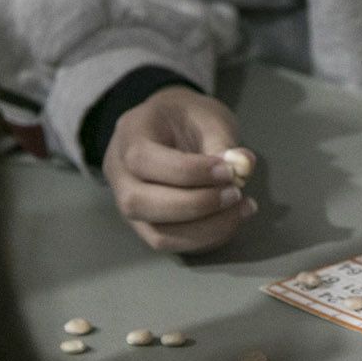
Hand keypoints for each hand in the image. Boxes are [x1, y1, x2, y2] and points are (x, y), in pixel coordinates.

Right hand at [102, 86, 257, 252]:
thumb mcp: (206, 116)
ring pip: (157, 234)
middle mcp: (119, 174)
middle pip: (140, 203)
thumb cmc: (187, 118)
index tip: (229, 170)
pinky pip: (172, 244)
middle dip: (195, 205)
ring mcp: (129, 205)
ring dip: (205, 229)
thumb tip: (242, 166)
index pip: (144, 159)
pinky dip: (206, 238)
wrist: (171, 128)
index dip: (189, 171)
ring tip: (241, 208)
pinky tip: (231, 220)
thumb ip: (222, 141)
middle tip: (235, 193)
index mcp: (129, 135)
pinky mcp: (147, 226)